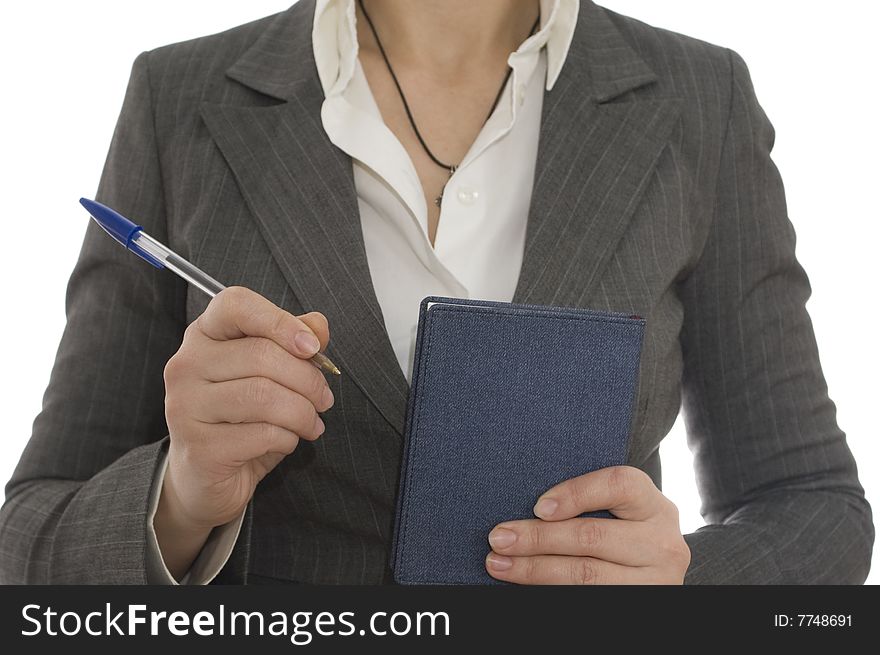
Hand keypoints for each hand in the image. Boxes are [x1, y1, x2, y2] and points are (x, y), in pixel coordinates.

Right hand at [156, 286, 333, 577]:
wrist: (206, 478)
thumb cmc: (242, 418)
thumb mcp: (272, 375)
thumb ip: (294, 344)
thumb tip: (318, 326)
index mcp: (204, 335)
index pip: (236, 305)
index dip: (279, 320)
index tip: (312, 347)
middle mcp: (186, 364)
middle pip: (262, 355)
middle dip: (308, 380)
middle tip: (325, 400)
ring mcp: (185, 405)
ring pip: (264, 396)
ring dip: (303, 412)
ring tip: (312, 423)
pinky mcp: (198, 446)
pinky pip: (262, 433)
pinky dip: (288, 438)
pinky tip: (287, 441)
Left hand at [485, 466, 689, 583]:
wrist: (652, 571)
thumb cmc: (621, 530)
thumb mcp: (617, 510)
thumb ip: (586, 501)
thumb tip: (528, 505)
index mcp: (654, 505)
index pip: (618, 485)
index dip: (576, 493)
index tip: (538, 507)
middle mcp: (662, 543)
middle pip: (593, 536)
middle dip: (538, 537)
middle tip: (498, 538)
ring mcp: (656, 581)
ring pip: (587, 575)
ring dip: (535, 570)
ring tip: (500, 564)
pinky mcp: (641, 604)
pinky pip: (589, 598)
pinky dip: (551, 591)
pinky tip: (525, 585)